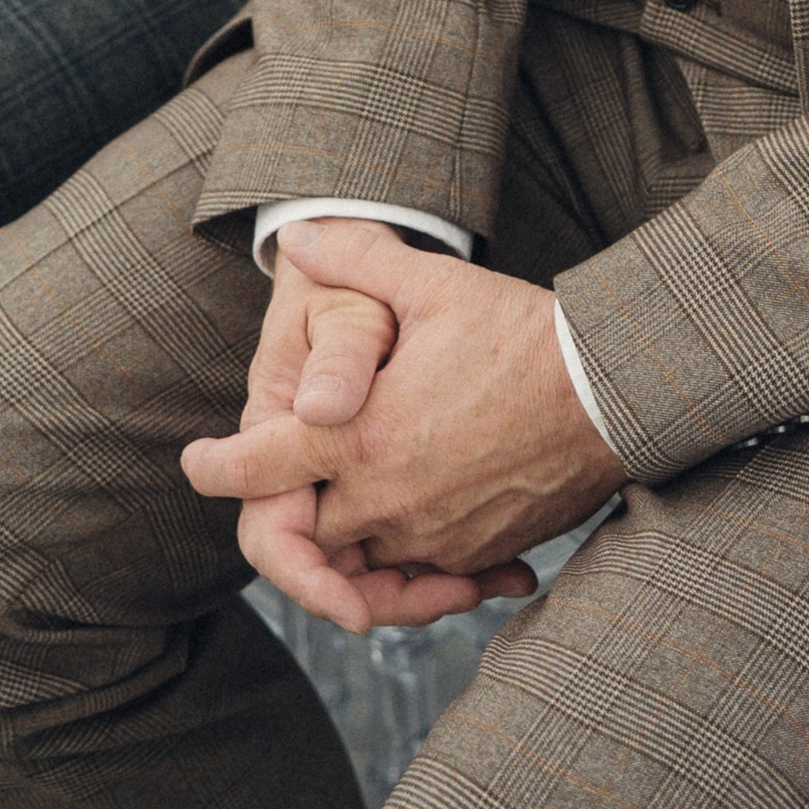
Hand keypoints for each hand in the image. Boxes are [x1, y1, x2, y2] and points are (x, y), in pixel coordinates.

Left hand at [181, 218, 621, 634]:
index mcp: (360, 438)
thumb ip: (355, 258)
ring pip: (361, 559)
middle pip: (306, 527)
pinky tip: (429, 514)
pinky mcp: (477, 554)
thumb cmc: (521, 333)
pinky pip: (422, 573)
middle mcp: (386, 501)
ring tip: (359, 498)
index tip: (196, 463)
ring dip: (350, 538)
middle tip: (292, 477)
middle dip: (294, 504)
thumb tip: (297, 235)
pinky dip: (413, 559)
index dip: (216, 467)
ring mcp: (433, 535)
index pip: (258, 469)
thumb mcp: (433, 285)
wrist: (613, 392)